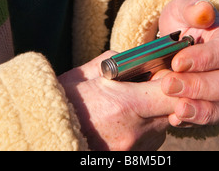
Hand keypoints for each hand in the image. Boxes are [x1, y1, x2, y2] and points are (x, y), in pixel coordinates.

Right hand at [59, 52, 182, 150]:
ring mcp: (133, 151)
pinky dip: (145, 128)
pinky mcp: (130, 160)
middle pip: (171, 112)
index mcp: (125, 105)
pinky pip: (150, 141)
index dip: (175, 82)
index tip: (167, 73)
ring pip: (162, 127)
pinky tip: (126, 120)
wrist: (43, 134)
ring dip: (156, 113)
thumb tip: (138, 59)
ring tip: (133, 105)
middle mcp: (134, 132)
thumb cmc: (63, 100)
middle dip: (166, 96)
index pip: (172, 94)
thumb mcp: (88, 73)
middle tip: (149, 85)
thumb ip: (119, 62)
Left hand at [156, 0, 218, 126]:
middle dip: (197, 87)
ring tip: (176, 110)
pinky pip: (209, 120)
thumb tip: (204, 10)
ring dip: (200, 110)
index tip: (177, 62)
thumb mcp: (181, 8)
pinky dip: (193, 122)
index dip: (204, 59)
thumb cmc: (181, 21)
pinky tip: (174, 119)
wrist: (172, 40)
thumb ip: (191, 9)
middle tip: (168, 85)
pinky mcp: (209, 105)